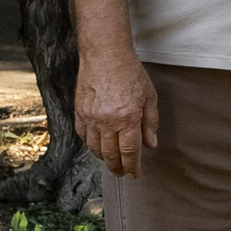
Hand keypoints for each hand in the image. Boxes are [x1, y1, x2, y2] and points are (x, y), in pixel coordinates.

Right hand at [75, 43, 158, 177]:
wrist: (105, 55)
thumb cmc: (130, 73)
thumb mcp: (150, 97)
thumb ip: (150, 123)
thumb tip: (150, 145)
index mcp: (127, 118)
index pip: (130, 151)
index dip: (133, 166)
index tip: (136, 174)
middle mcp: (107, 121)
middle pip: (111, 154)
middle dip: (118, 167)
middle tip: (124, 173)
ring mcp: (90, 117)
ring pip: (95, 148)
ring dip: (104, 158)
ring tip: (112, 162)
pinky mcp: (79, 112)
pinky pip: (83, 136)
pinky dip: (91, 145)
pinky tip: (98, 147)